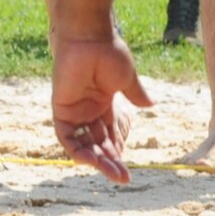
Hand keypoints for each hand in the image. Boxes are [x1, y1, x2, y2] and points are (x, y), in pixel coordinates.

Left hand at [52, 32, 152, 182]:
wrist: (90, 38)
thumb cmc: (109, 52)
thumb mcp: (126, 78)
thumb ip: (136, 94)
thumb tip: (153, 105)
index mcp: (103, 102)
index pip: (109, 134)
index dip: (117, 151)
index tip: (127, 168)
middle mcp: (87, 109)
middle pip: (98, 143)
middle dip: (110, 161)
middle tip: (123, 178)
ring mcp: (74, 111)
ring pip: (84, 144)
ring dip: (97, 161)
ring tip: (113, 173)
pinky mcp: (61, 109)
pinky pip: (67, 137)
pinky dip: (78, 150)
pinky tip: (93, 160)